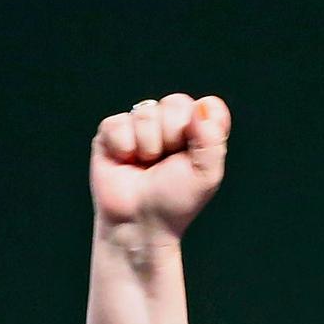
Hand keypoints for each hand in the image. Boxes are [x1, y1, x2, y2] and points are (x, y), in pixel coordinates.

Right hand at [90, 93, 231, 245]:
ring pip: (146, 112)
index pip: (210, 106)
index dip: (204, 122)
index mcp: (199, 135)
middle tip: (168, 162)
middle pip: (177, 103)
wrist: (140, 221)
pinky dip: (124, 147)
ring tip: (146, 165)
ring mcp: (140, 126)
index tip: (196, 148)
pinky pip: (119, 122)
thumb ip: (211, 140)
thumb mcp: (205, 176)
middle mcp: (171, 125)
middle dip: (173, 135)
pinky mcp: (112, 131)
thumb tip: (201, 107)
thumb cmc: (175, 202)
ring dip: (148, 145)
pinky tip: (126, 162)